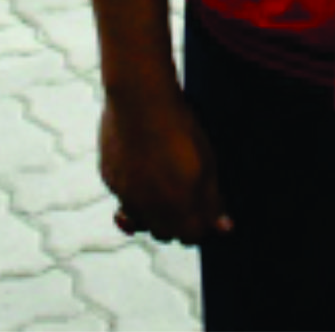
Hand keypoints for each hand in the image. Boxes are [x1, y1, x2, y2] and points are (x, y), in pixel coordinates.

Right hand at [99, 84, 229, 244]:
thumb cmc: (179, 128)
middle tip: (184, 196)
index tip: (205, 211)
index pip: (192, 236)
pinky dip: (133, 193)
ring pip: (141, 221)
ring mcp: (126, 196)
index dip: (201, 225)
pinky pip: (123, 198)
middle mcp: (150, 209)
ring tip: (162, 187)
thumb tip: (224, 228)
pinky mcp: (109, 179)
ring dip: (153, 213)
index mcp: (179, 207)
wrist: (140, 99)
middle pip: (165, 233)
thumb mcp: (207, 163)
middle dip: (177, 222)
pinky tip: (143, 170)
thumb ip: (213, 201)